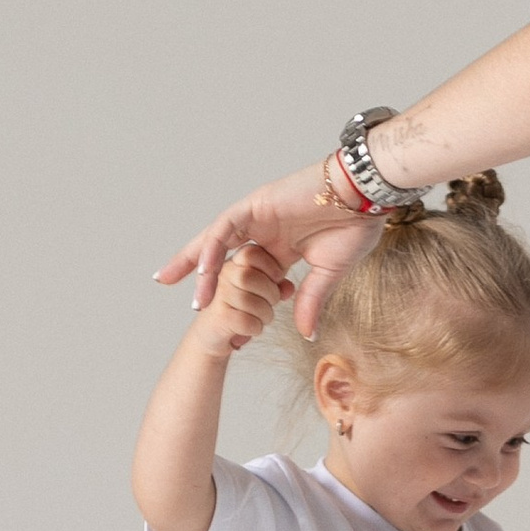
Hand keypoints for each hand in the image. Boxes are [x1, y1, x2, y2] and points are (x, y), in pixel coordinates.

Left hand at [158, 166, 381, 334]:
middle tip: (165, 283)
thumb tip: (306, 332)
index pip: (246, 274)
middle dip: (193, 269)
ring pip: (217, 242)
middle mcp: (263, 231)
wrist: (364, 198)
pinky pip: (226, 228)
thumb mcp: (328, 273)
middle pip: (219, 253)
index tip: (226, 324)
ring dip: (201, 269)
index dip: (234, 297)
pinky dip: (214, 249)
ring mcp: (257, 216)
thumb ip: (311, 300)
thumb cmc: (354, 227)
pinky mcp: (256, 205)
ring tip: (193, 298)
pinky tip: (204, 272)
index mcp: (279, 247)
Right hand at [189, 243, 288, 358]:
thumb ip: (278, 286)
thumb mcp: (263, 294)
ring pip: (250, 301)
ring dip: (265, 315)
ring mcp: (218, 295)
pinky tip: (251, 328)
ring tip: (260, 319)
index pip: (252, 253)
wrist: (213, 336)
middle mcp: (222, 274)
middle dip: (270, 295)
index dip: (270, 268)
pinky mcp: (218, 316)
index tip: (274, 282)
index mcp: (234, 263)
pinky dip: (256, 328)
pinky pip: (246, 321)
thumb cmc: (241, 310)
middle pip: (251, 277)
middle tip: (269, 305)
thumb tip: (289, 288)